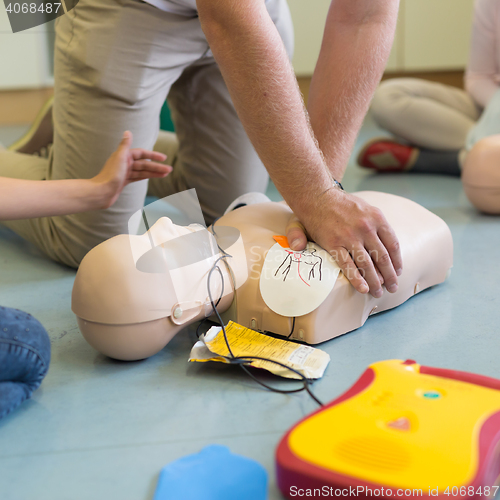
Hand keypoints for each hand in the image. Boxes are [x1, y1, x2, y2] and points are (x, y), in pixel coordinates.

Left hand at [92, 131, 171, 207]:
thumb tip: (128, 132)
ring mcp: (124, 173)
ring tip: (166, 175)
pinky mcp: (124, 182)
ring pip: (143, 172)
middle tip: (169, 170)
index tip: (164, 158)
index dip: (153, 155)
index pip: (142, 154)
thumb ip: (124, 145)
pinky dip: (146, 177)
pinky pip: (138, 178)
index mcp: (123, 156)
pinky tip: (154, 177)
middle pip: (144, 164)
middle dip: (157, 167)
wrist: (101, 193)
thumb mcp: (119, 158)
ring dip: (154, 173)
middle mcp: (124, 163)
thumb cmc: (110, 175)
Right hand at [285, 189, 401, 297]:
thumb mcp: (365, 208)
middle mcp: (366, 228)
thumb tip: (389, 250)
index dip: (397, 261)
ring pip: (367, 264)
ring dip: (375, 281)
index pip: (393, 244)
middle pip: (383, 258)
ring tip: (378, 292)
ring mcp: (349, 237)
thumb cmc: (341, 204)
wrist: (317, 196)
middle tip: (392, 287)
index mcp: (377, 218)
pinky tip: (363, 289)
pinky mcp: (334, 244)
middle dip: (389, 276)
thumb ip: (378, 227)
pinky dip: (357, 279)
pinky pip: (348, 266)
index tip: (398, 272)